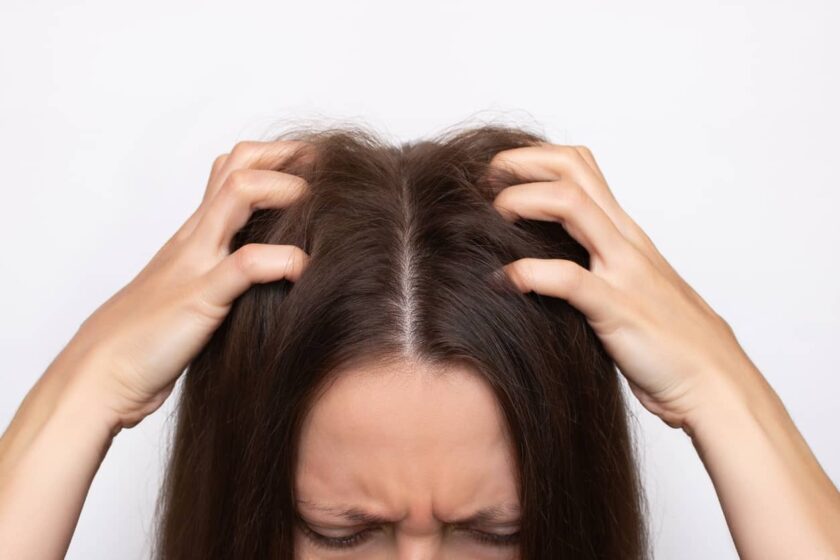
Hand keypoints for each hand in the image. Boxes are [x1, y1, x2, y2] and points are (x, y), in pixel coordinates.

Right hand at [66, 140, 313, 431]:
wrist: (99, 375)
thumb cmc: (147, 342)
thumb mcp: (193, 295)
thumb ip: (224, 277)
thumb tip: (275, 278)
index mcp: (194, 236)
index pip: (232, 171)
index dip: (277, 160)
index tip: (317, 171)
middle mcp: (195, 238)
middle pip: (238, 164)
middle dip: (287, 157)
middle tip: (328, 170)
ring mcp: (196, 263)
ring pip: (238, 193)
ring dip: (287, 190)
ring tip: (324, 207)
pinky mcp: (200, 299)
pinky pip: (246, 264)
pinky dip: (283, 260)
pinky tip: (307, 270)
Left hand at [489, 143, 761, 430]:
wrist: (715, 384)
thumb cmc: (671, 343)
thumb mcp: (630, 289)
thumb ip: (597, 268)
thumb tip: (546, 267)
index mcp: (625, 234)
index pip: (582, 167)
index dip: (535, 160)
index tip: (498, 176)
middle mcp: (625, 241)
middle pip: (574, 168)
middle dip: (522, 163)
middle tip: (486, 180)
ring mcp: (624, 271)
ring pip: (571, 204)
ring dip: (522, 201)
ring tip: (491, 218)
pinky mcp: (618, 309)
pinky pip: (566, 279)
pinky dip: (527, 274)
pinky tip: (503, 282)